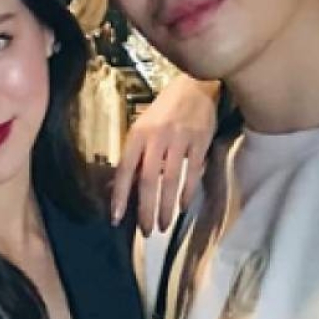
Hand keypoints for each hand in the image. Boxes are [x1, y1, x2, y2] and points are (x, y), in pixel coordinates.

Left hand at [112, 74, 219, 234]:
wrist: (195, 87)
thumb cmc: (164, 110)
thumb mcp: (143, 127)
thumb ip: (135, 155)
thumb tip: (120, 186)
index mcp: (138, 134)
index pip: (126, 169)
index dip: (120, 195)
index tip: (117, 218)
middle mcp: (158, 138)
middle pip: (149, 180)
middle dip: (146, 209)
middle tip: (146, 231)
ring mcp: (180, 140)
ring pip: (171, 180)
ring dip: (166, 207)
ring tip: (163, 225)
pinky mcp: (200, 142)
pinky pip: (193, 173)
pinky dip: (187, 193)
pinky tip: (182, 207)